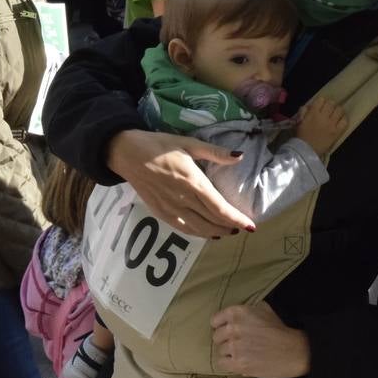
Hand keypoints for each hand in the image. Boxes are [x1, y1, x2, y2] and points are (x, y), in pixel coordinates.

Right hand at [105, 129, 254, 236]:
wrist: (126, 153)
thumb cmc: (159, 145)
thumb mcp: (188, 143)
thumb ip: (215, 152)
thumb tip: (240, 156)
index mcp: (192, 181)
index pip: (219, 207)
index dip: (236, 218)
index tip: (250, 226)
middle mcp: (182, 198)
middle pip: (211, 220)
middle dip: (230, 226)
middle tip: (243, 228)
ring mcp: (170, 208)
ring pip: (198, 228)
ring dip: (216, 232)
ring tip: (229, 231)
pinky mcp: (159, 212)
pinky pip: (182, 228)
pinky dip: (198, 234)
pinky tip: (207, 233)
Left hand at [211, 301, 310, 377]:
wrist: (292, 350)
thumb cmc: (279, 330)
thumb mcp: (264, 310)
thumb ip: (247, 311)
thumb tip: (234, 317)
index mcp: (238, 312)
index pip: (215, 320)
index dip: (221, 327)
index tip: (228, 331)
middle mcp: (233, 328)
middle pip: (216, 337)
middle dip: (226, 340)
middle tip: (239, 343)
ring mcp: (235, 346)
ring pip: (220, 351)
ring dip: (229, 353)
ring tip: (243, 353)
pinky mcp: (238, 363)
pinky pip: (222, 364)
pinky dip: (229, 364)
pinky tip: (239, 362)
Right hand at [294, 96, 347, 157]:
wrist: (306, 151)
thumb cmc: (301, 136)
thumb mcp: (298, 121)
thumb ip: (303, 112)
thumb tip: (309, 106)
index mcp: (312, 113)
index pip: (321, 100)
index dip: (322, 102)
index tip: (321, 106)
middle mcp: (323, 116)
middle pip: (331, 103)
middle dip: (330, 105)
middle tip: (329, 109)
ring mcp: (331, 124)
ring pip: (339, 110)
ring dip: (338, 110)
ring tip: (336, 114)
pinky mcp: (337, 132)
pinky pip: (344, 121)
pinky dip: (343, 119)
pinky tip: (340, 121)